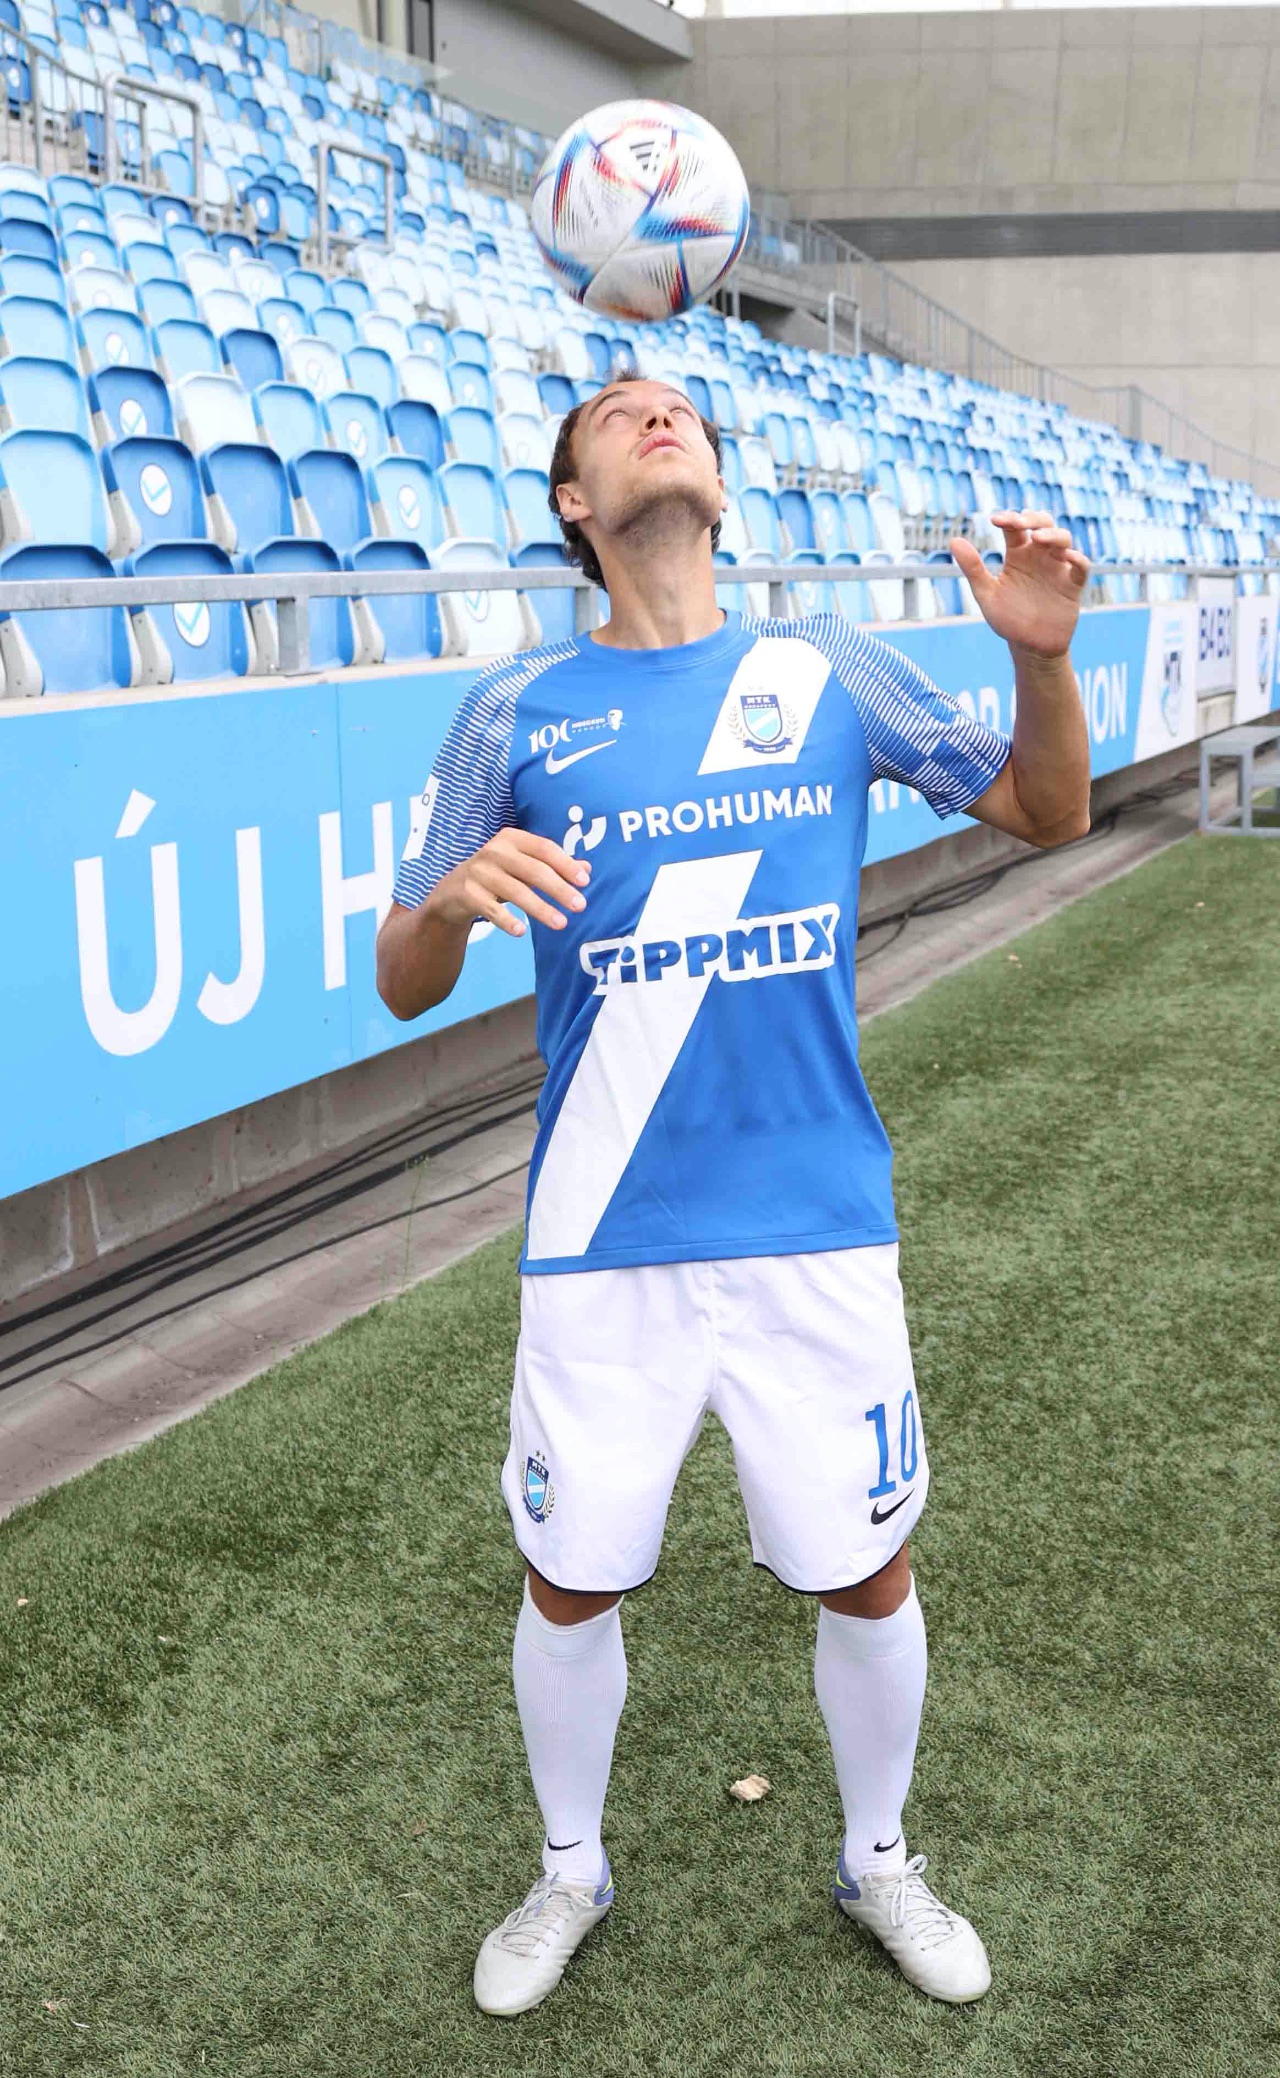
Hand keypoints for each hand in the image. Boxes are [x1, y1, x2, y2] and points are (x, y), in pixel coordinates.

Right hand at [429, 827, 590, 937]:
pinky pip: (491, 909)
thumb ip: (552, 866)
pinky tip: (521, 931)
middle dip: (559, 889)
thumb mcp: (522, 866)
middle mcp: (494, 851)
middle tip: (580, 906)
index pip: (544, 849)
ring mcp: (479, 872)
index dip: (566, 864)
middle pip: (533, 870)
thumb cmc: (496, 875)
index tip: (585, 882)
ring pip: (515, 891)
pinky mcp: (467, 893)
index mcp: (512, 838)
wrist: (451, 892)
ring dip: (540, 908)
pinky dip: (506, 920)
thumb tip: (587, 868)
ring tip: (561, 924)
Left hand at [949, 510, 1090, 659]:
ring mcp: (1058, 568)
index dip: (1008, 519)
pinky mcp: (1073, 585)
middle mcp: (1039, 556)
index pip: (1015, 528)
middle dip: (1033, 518)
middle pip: (1043, 524)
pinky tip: (1068, 557)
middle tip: (1020, 522)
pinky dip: (1077, 559)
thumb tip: (954, 540)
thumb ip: (973, 568)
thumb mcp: (987, 594)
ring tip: (1037, 538)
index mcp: (1018, 555)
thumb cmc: (1008, 619)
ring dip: (1052, 534)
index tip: (995, 520)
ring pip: (1062, 539)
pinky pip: (1081, 567)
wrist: (1029, 647)